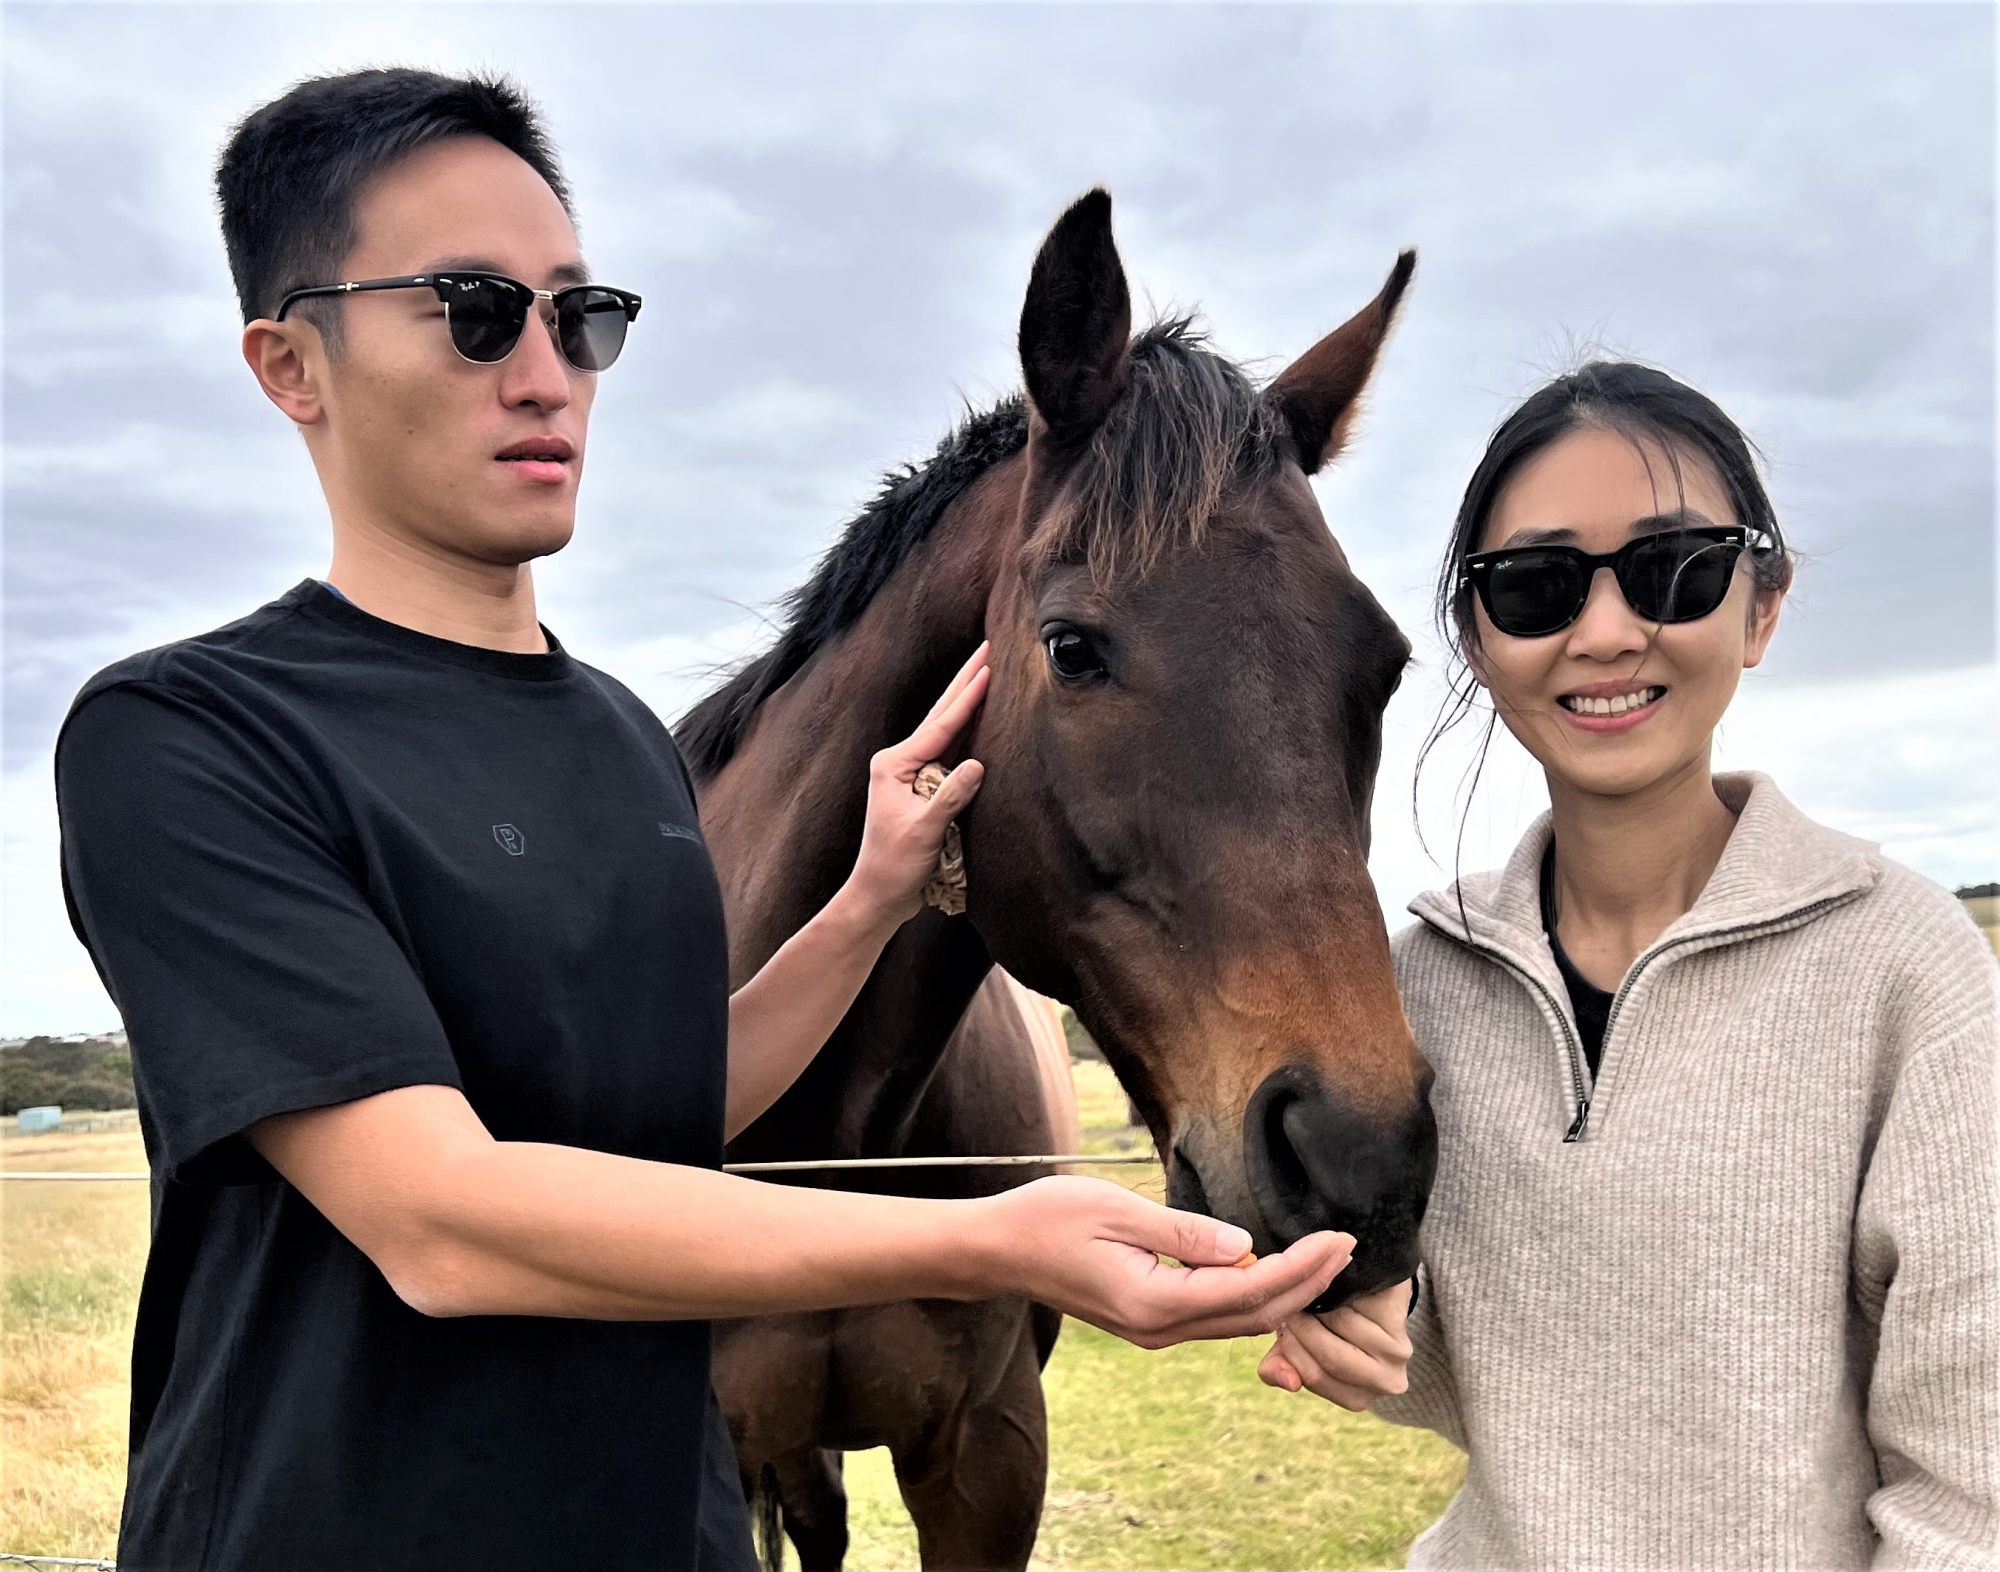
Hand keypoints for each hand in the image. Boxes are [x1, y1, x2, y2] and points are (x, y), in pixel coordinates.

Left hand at [844, 641, 990, 929]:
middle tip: (988, 646)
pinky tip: (980, 717)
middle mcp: (899, 761)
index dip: (968, 694)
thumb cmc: (895, 866)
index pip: (940, 724)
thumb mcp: (924, 831)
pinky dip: (966, 730)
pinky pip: (949, 751)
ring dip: (967, 701)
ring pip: (946, 729)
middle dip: (966, 681)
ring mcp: (909, 773)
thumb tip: (977, 763)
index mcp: (894, 764)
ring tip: (987, 671)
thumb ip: (950, 796)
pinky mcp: (921, 787)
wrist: (878, 894)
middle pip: (941, 714)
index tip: (988, 664)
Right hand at [979, 1175, 1353, 1349]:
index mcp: (1155, 1303)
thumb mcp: (1117, 1211)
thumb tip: (1247, 1246)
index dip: (1302, 1267)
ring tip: (1324, 1259)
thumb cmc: (1048, 1219)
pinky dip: (1254, 1296)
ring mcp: (1153, 1331)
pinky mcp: (1147, 1320)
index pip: (1250, 1290)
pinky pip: (1215, 1315)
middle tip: (1349, 1248)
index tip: (1339, 1239)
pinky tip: (1272, 1272)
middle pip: (1255, 1315)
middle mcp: (1160, 1329)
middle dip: (1308, 1284)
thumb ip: (1184, 1232)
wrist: (997, 1249)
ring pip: (1238, 1321)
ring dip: (1286, 1292)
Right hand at [1256, 1277, 1413, 1408]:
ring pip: (1342, 1326)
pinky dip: (1337, 1292)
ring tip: (1312, 1295)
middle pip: (1331, 1357)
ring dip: (1319, 1305)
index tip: (1279, 1322)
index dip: (1291, 1348)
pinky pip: (1358, 1305)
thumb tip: (1289, 1383)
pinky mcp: (1400, 1319)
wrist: (1365, 1291)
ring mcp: (1397, 1353)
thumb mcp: (1298, 1349)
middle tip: (1291, 1305)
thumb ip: (1281, 1369)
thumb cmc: (1327, 1326)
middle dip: (1302, 1327)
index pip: (1314, 1377)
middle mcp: (1383, 1382)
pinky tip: (1333, 1286)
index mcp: (1357, 1397)